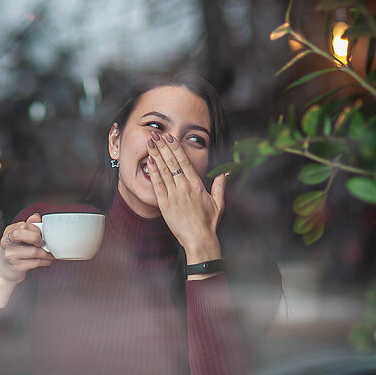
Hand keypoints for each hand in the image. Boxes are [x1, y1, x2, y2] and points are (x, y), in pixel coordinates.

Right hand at [0, 213, 53, 306]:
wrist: (4, 271)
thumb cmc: (15, 251)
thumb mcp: (19, 237)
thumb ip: (28, 226)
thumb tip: (36, 216)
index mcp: (8, 232)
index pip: (23, 225)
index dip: (36, 229)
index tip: (41, 234)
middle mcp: (6, 242)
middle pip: (21, 234)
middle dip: (36, 238)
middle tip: (43, 243)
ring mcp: (10, 255)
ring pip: (33, 251)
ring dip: (46, 253)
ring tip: (50, 254)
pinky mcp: (16, 267)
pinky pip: (35, 262)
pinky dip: (45, 262)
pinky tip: (47, 261)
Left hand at [146, 133, 226, 261]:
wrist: (198, 240)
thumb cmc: (208, 223)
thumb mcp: (218, 203)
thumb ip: (220, 186)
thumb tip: (226, 172)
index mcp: (197, 185)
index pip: (185, 162)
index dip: (176, 148)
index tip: (170, 137)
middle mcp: (184, 188)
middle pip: (172, 162)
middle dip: (163, 146)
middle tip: (155, 134)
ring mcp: (174, 196)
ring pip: (163, 171)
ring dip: (156, 155)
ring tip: (150, 142)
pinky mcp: (165, 205)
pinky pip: (158, 185)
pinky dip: (153, 172)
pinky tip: (149, 162)